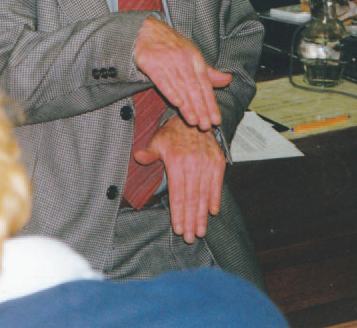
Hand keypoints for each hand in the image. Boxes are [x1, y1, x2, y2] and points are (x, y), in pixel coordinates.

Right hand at [134, 16, 230, 128]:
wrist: (146, 29)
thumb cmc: (171, 44)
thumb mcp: (192, 54)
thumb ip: (208, 71)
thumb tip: (228, 80)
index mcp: (194, 57)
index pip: (205, 83)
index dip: (211, 102)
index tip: (215, 119)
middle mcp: (182, 59)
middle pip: (194, 87)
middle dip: (201, 108)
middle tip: (206, 125)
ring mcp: (166, 60)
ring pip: (180, 86)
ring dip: (188, 105)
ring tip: (194, 121)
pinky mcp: (150, 62)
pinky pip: (162, 79)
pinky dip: (170, 91)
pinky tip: (177, 103)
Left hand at [134, 115, 225, 242]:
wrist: (194, 119)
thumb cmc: (172, 133)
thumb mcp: (157, 140)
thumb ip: (149, 152)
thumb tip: (138, 157)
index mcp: (176, 160)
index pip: (178, 192)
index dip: (178, 212)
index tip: (179, 229)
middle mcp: (193, 162)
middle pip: (192, 197)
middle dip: (191, 220)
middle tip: (191, 238)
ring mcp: (207, 162)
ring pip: (204, 193)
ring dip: (203, 214)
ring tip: (201, 231)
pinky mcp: (218, 161)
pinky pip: (217, 183)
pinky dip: (215, 198)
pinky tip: (213, 212)